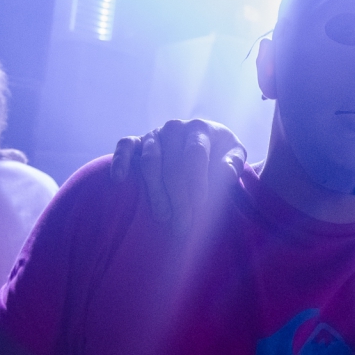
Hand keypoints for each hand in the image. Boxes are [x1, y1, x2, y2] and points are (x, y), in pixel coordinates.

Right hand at [111, 119, 245, 232]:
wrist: (206, 141)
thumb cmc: (221, 152)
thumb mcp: (235, 154)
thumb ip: (233, 163)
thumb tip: (226, 172)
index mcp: (200, 129)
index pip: (195, 155)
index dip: (197, 182)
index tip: (200, 208)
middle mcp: (175, 128)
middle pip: (172, 165)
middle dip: (178, 198)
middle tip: (182, 225)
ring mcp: (155, 134)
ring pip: (150, 162)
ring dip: (155, 192)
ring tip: (163, 217)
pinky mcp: (138, 140)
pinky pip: (125, 146)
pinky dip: (120, 161)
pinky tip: (119, 179)